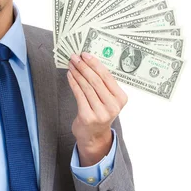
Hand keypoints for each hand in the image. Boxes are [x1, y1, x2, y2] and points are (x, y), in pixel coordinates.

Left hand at [67, 51, 127, 165]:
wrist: (94, 135)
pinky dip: (73, 83)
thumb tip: (90, 61)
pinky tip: (70, 75)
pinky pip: (79, 95)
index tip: (85, 54)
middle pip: (96, 81)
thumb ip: (104, 84)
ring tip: (71, 64)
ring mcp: (100, 113)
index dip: (95, 64)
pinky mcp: (87, 117)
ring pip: (86, 87)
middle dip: (84, 67)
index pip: (107, 77)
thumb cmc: (100, 113)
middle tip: (75, 57)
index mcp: (121, 99)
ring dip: (77, 73)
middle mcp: (112, 106)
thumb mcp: (108, 99)